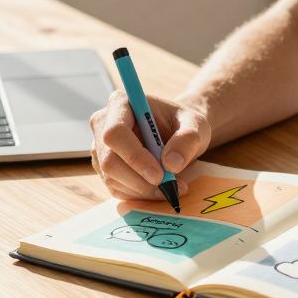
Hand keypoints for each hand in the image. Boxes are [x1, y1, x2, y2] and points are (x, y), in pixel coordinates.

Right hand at [88, 91, 211, 200]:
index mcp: (121, 103)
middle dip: (140, 180)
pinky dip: (139, 195)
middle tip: (170, 188)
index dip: (135, 156)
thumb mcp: (196, 126)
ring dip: (143, 190)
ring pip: (112, 178)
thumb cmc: (183, 124)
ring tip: (172, 187)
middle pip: (109, 160)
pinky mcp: (104, 168)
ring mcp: (100, 147)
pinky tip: (159, 188)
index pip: (115, 132)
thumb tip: (170, 164)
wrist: (178, 133)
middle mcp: (103, 123)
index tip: (160, 175)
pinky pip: (116, 188)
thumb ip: (188, 140)